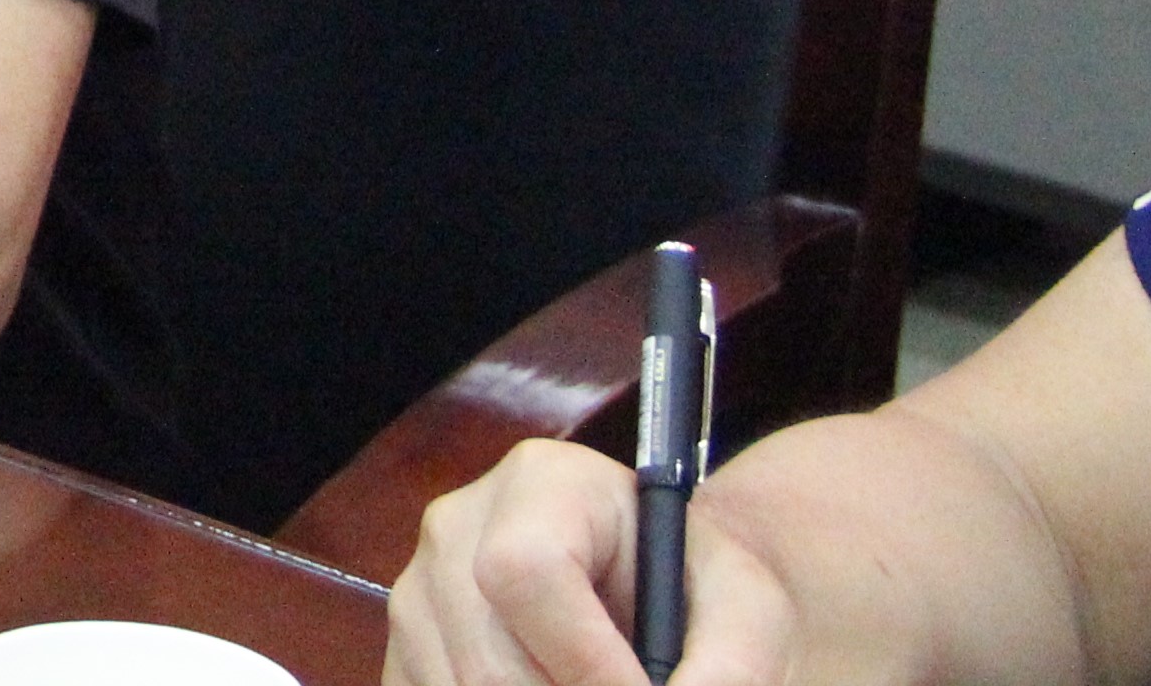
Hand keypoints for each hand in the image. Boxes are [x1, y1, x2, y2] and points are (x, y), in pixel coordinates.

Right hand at [393, 439, 798, 685]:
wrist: (656, 595)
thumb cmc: (700, 591)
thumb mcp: (747, 611)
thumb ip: (730, 667)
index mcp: (543, 484)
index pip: (525, 571)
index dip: (585, 662)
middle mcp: (457, 525)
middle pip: (488, 662)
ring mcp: (418, 590)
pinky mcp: (403, 649)